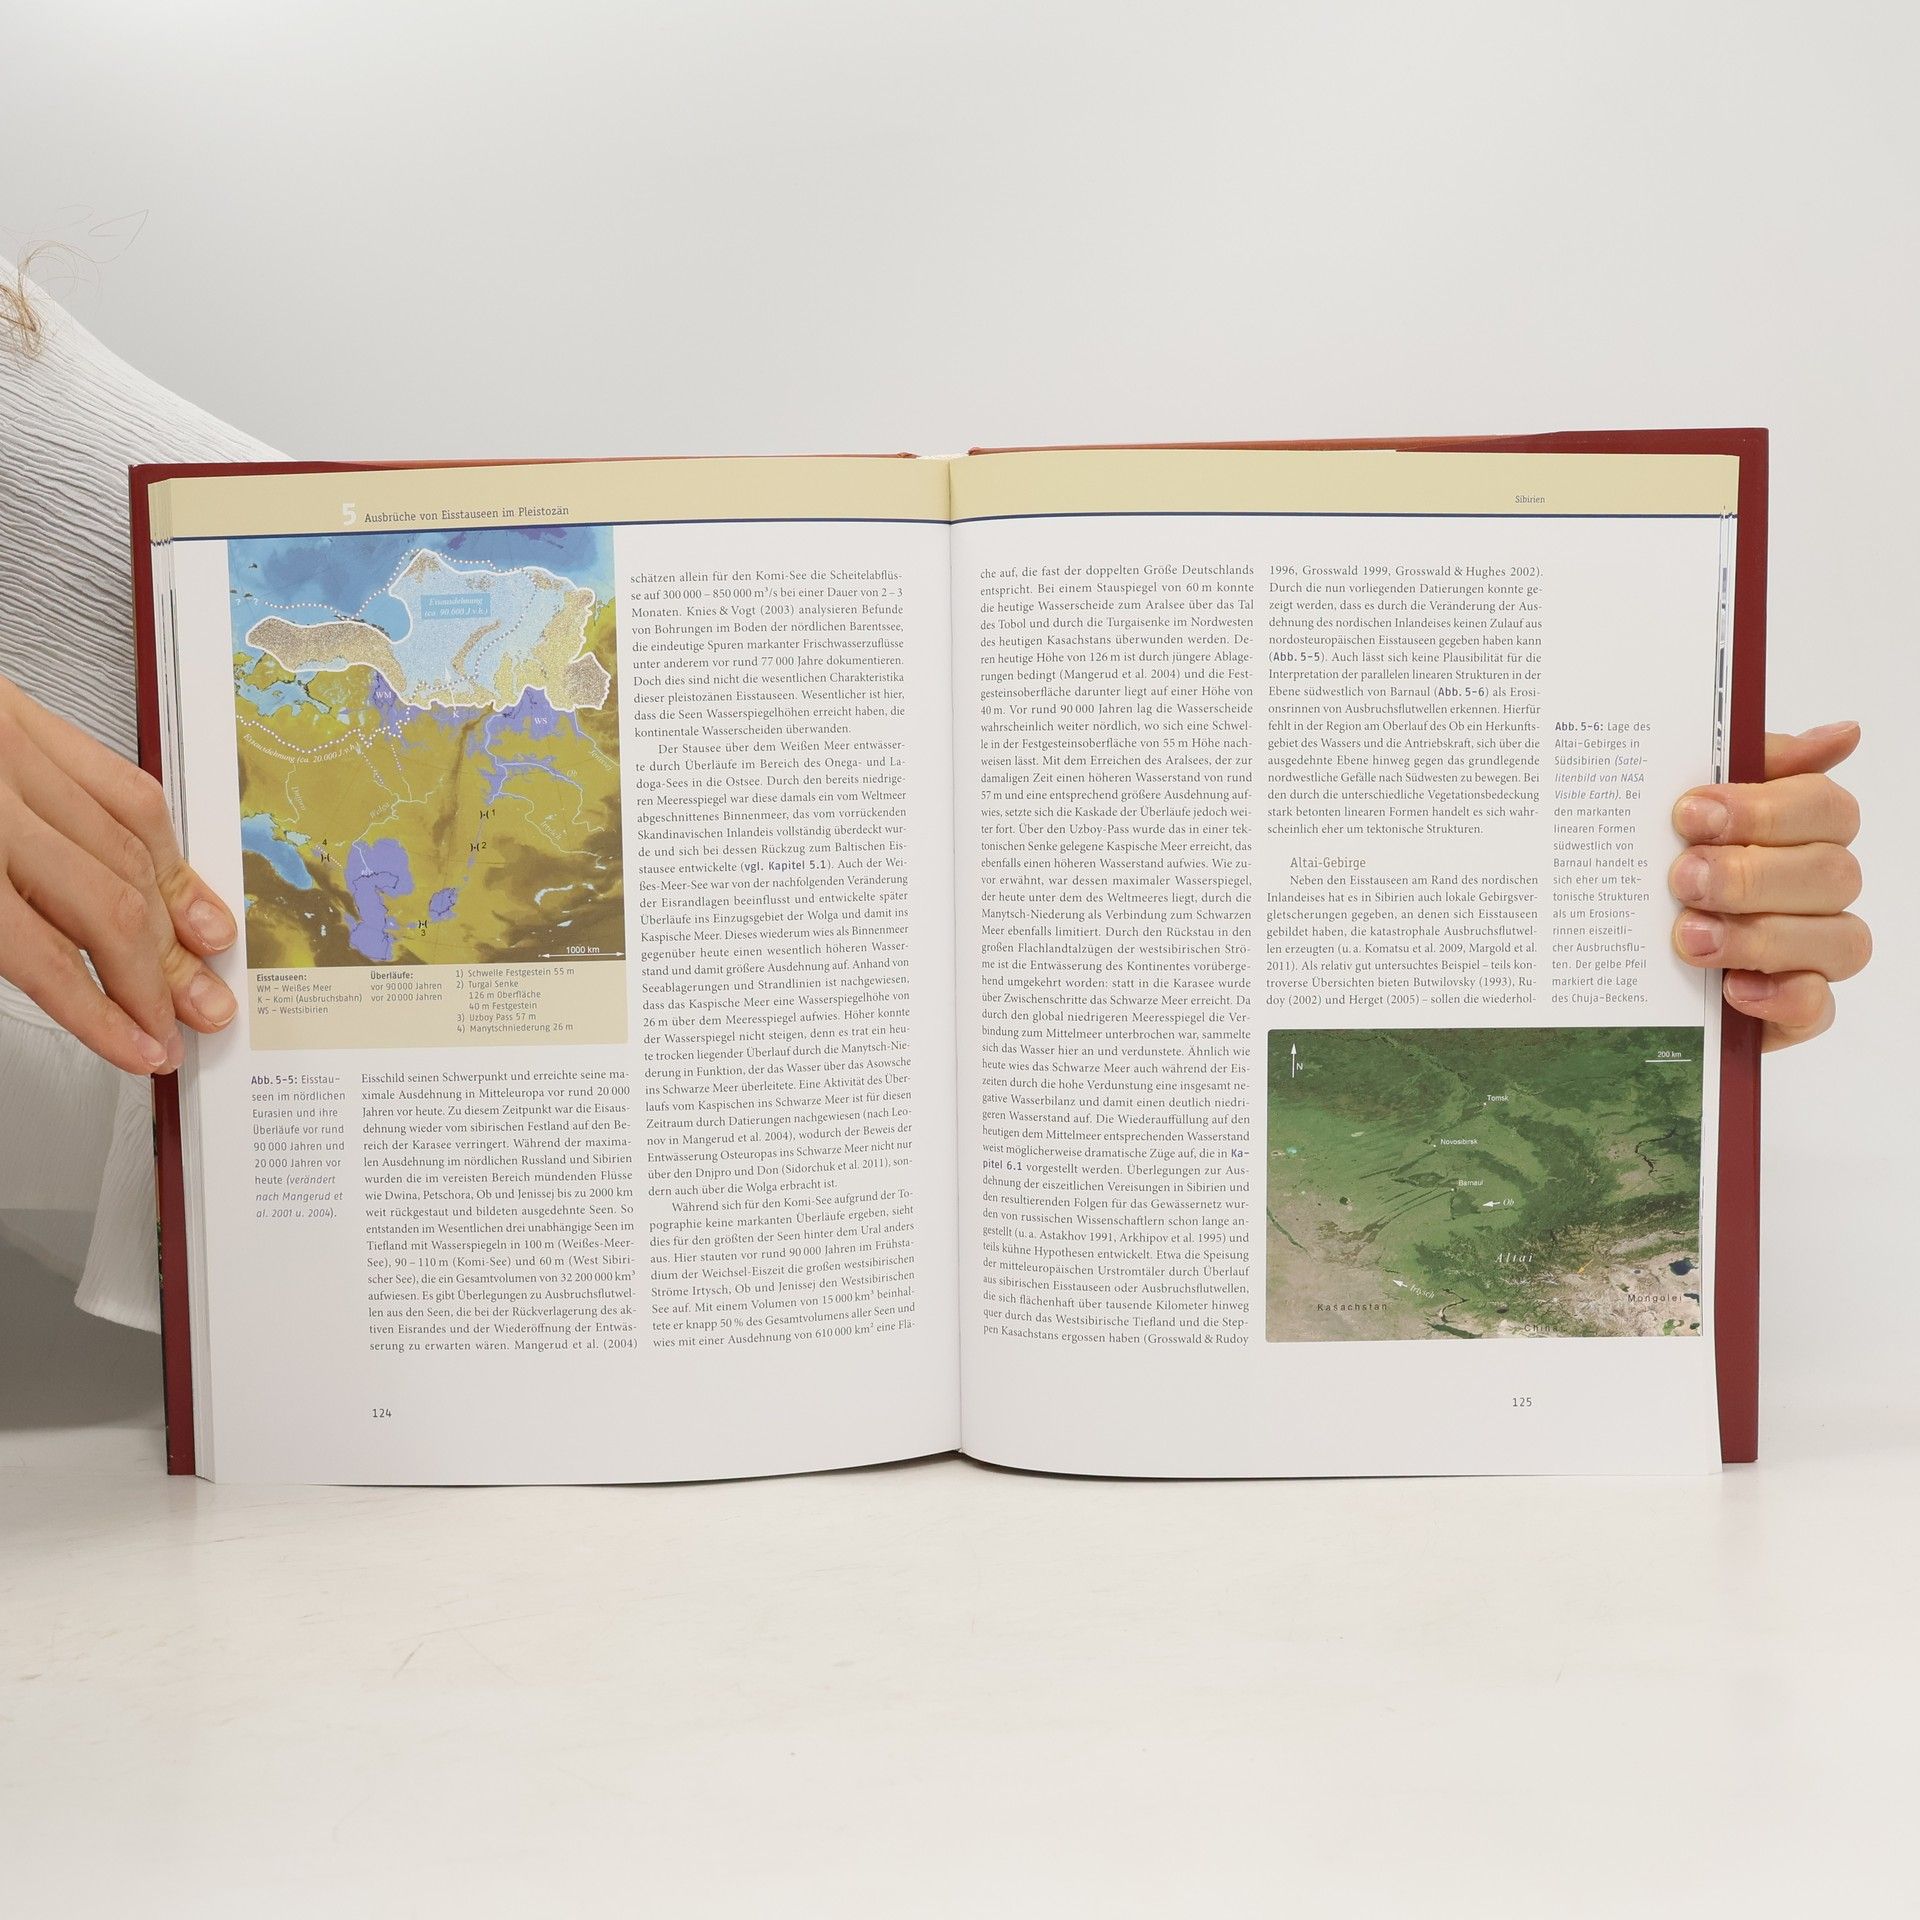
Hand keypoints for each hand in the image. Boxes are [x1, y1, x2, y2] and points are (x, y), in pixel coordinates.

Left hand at [0, 672, 237, 1074]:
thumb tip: (57, 979)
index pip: (43, 953)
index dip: (101, 1013)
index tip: (140, 1049)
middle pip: (105, 901)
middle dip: (156, 974)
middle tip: (190, 1018)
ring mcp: (12, 745)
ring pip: (130, 845)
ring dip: (177, 913)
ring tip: (206, 961)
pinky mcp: (28, 716)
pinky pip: (122, 785)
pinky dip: (161, 843)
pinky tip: (180, 883)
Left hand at [1669, 721, 1868, 1050]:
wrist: (1603, 949)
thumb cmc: (1650, 864)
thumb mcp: (1673, 804)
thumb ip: (1746, 762)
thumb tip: (1842, 733)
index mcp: (1797, 830)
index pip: (1825, 807)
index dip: (1765, 809)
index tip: (1690, 812)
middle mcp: (1815, 888)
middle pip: (1834, 872)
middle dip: (1753, 874)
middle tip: (1682, 877)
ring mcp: (1811, 951)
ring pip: (1839, 939)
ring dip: (1761, 936)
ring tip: (1689, 936)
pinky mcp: (1792, 1008)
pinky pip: (1819, 1007)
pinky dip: (1781, 997)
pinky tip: (1732, 990)